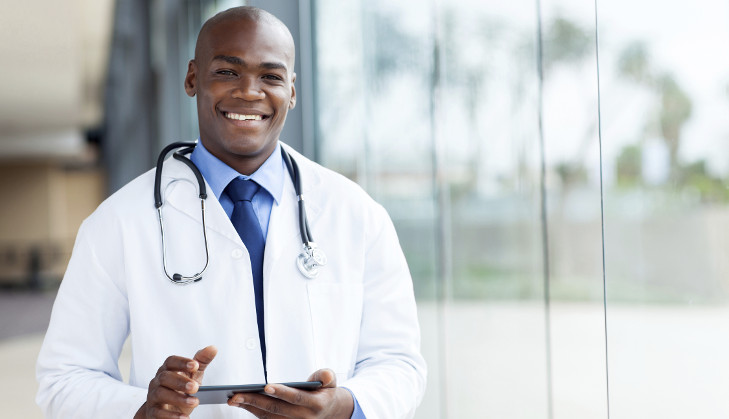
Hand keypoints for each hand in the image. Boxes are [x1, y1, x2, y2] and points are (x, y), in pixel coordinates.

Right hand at [134, 345, 217, 418]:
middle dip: (180, 381)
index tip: (195, 365)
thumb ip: (202, 361)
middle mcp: (157, 381)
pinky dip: (171, 416)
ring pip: (160, 394)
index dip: (182, 362)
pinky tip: (184, 417)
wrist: (166, 409)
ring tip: (194, 402)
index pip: (170, 361)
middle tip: (196, 387)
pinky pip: (158, 413)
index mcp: (167, 370)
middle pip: (165, 377)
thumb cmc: (181, 388)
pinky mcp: (152, 412)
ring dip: (178, 398)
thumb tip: (213, 348)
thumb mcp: (193, 375)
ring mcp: (153, 396)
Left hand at [228, 369, 353, 418]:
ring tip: (234, 398)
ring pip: (268, 417)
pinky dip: (254, 411)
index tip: (266, 386)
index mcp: (316, 404)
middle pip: (276, 409)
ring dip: (250, 408)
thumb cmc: (325, 391)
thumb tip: (326, 376)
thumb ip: (326, 377)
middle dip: (255, 401)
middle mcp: (304, 417)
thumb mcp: (330, 382)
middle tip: (237, 394)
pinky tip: (242, 403)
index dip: (282, 392)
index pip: (297, 398)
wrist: (329, 412)